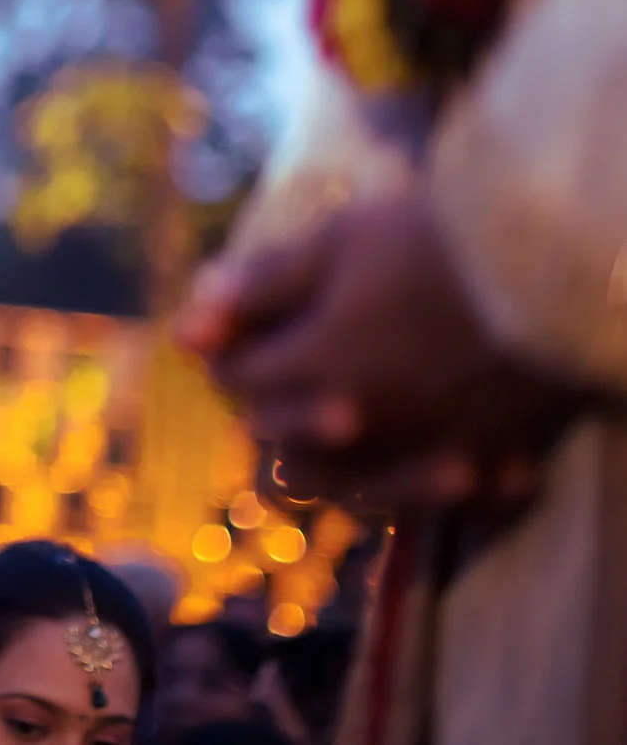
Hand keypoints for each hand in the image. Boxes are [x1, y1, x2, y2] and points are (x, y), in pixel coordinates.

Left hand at [175, 197, 585, 509]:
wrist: (559, 266)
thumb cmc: (439, 241)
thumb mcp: (337, 241)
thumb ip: (258, 288)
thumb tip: (185, 332)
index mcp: (317, 368)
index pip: (235, 382)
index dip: (224, 355)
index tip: (229, 335)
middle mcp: (366, 428)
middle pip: (281, 452)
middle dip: (264, 416)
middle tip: (270, 384)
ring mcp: (431, 455)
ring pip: (350, 496)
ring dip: (327, 472)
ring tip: (329, 438)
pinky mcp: (497, 466)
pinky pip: (443, 504)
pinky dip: (422, 490)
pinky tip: (422, 463)